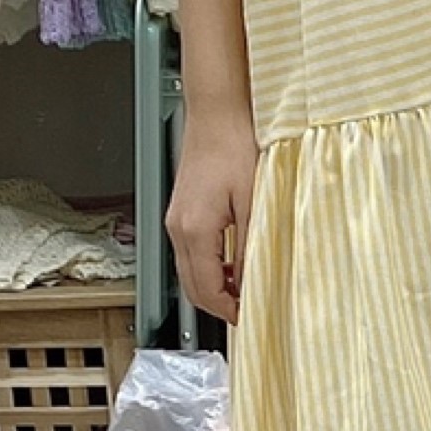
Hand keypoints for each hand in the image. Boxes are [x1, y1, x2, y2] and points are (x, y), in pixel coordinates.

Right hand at [168, 108, 260, 324]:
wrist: (217, 114)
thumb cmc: (234, 145)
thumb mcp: (254, 201)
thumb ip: (252, 246)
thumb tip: (254, 281)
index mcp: (194, 229)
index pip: (207, 289)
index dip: (229, 309)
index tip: (250, 317)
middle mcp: (178, 228)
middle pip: (192, 287)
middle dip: (219, 305)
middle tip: (249, 310)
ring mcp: (176, 220)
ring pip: (189, 272)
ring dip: (214, 287)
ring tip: (245, 288)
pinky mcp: (180, 212)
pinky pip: (190, 253)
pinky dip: (209, 268)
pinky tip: (233, 263)